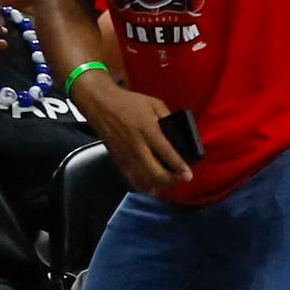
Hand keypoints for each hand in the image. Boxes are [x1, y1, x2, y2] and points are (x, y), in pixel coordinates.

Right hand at [77, 72, 191, 193]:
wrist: (101, 105)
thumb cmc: (129, 103)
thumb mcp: (154, 104)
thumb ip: (168, 118)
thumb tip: (179, 133)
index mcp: (148, 130)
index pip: (166, 152)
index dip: (179, 166)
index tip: (188, 175)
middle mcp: (137, 146)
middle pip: (155, 172)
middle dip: (170, 180)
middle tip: (180, 178)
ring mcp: (125, 155)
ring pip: (143, 179)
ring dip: (158, 184)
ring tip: (168, 181)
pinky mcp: (117, 160)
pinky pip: (130, 179)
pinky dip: (142, 186)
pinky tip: (151, 186)